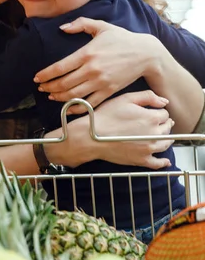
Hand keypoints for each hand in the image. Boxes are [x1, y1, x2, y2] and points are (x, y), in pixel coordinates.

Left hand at [34, 17, 159, 109]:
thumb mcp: (101, 26)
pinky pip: (89, 103)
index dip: (46, 74)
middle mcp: (92, 69)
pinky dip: (76, 107)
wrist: (145, 54)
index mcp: (87, 53)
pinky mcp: (109, 91)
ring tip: (51, 95)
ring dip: (59, 97)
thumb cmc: (122, 39)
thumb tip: (62, 27)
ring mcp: (100, 82)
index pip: (60, 67)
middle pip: (64, 83)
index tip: (37, 78)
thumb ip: (80, 24)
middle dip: (49, 87)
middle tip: (41, 88)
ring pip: (74, 95)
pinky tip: (68, 106)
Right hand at [55, 91, 173, 169]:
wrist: (92, 135)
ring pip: (166, 143)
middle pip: (167, 128)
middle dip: (163, 123)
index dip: (158, 111)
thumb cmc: (106, 116)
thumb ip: (148, 96)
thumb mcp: (126, 98)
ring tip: (162, 136)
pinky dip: (163, 162)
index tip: (152, 112)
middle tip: (156, 122)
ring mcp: (149, 149)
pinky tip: (165, 160)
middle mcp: (154, 134)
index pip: (165, 113)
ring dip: (166, 138)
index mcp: (151, 117)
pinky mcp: (142, 160)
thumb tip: (164, 101)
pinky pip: (158, 163)